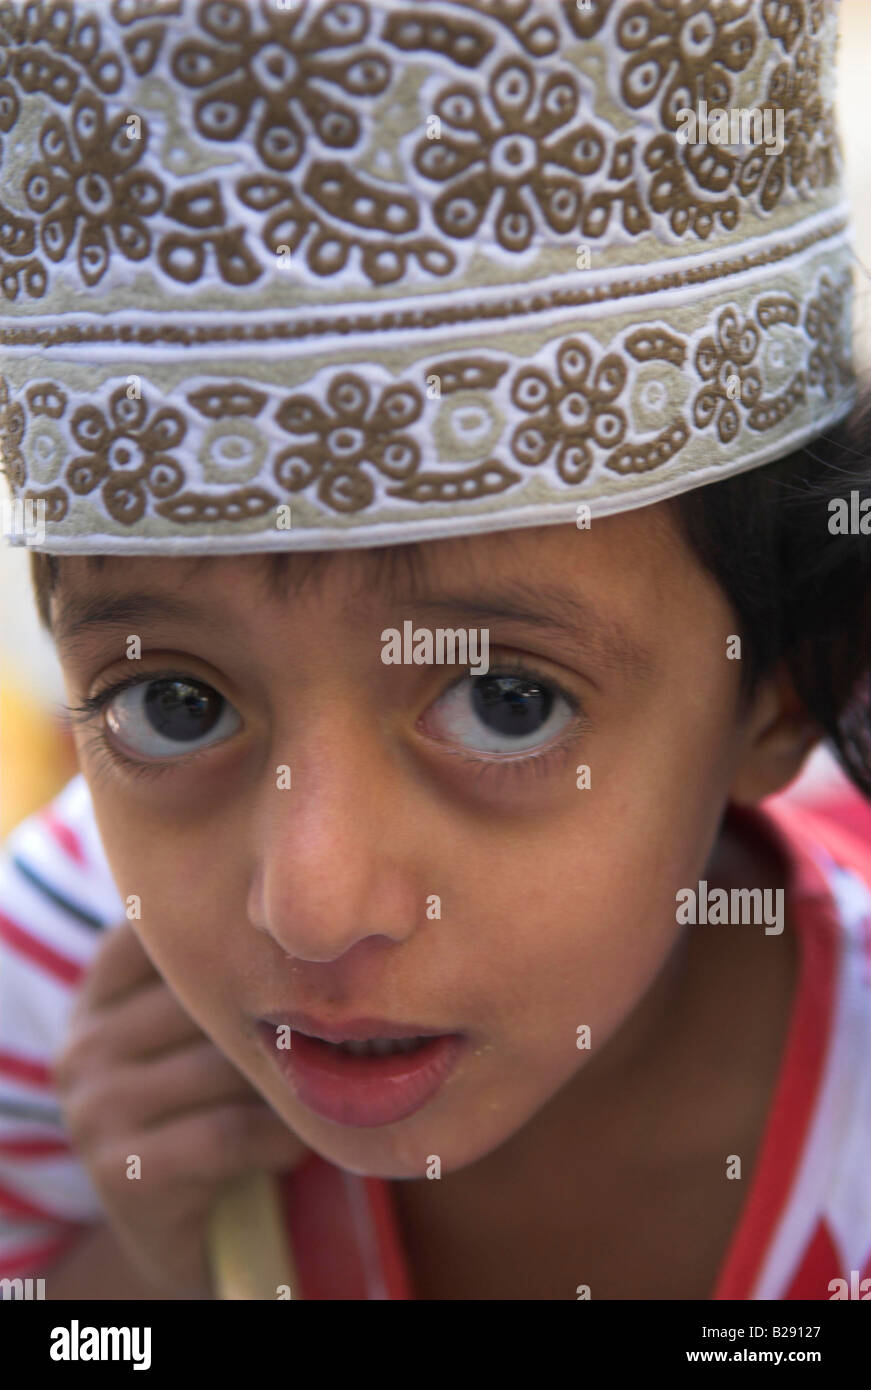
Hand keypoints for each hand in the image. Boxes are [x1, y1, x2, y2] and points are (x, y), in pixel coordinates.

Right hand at [52, 919, 307, 1296]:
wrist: (194, 1228)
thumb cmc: (217, 1104)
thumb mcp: (208, 1027)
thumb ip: (229, 968)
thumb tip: (311, 910)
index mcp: (100, 993)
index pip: (173, 934)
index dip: (245, 942)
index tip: (305, 958)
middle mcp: (84, 1043)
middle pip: (206, 999)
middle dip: (276, 1018)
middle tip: (340, 1030)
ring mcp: (93, 1107)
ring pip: (223, 1065)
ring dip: (284, 1084)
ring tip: (318, 1093)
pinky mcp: (121, 1170)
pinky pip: (226, 1132)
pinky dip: (275, 1139)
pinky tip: (293, 1147)